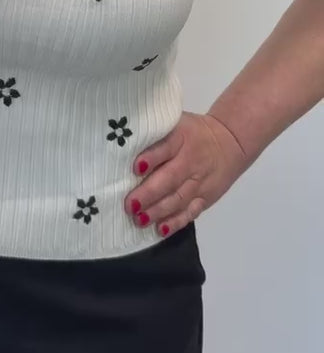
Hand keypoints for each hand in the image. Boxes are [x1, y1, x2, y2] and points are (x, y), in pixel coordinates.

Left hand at [124, 110, 250, 238]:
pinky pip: (191, 212)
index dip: (151, 157)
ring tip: (140, 219)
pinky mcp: (206, 198)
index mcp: (181, 138)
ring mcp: (199, 182)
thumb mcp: (176, 123)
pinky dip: (176, 222)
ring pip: (178, 198)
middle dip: (149, 193)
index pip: (166, 147)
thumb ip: (155, 134)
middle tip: (130, 205)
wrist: (231, 142)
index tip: (135, 168)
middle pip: (170, 178)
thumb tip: (122, 144)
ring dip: (158, 211)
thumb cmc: (192, 132)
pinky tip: (161, 229)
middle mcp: (190, 161)